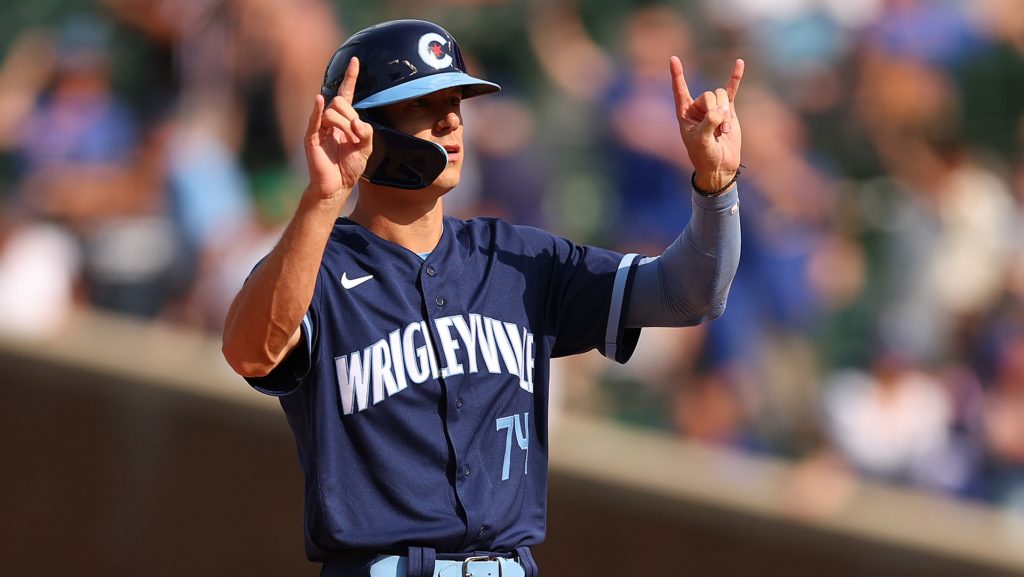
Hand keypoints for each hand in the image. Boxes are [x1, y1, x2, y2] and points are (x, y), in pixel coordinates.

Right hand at [303, 57, 372, 201]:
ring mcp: (319, 128)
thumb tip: (356, 121)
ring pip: (332, 112)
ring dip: (344, 125)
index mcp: (343, 120)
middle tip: (356, 135)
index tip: (355, 60)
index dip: (351, 77)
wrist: (337, 186)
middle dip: (351, 116)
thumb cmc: (350, 166)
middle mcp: (330, 120)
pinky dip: (317, 109)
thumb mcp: (366, 147)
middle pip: (340, 102)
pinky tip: (320, 100)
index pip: (346, 94)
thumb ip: (366, 131)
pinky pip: (315, 120)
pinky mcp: (311, 138)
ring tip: (348, 141)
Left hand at [672, 57, 743, 191]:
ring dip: (725, 115)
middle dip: (714, 111)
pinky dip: (735, 77)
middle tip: (716, 129)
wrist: (720, 165)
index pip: (679, 90)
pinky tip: (739, 63)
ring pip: (721, 96)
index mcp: (684, 113)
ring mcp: (713, 107)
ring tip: (723, 131)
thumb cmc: (704, 155)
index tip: (673, 59)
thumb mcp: (702, 141)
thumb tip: (721, 110)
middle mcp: (697, 108)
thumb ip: (709, 123)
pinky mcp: (728, 110)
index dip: (677, 75)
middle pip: (708, 95)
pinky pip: (731, 90)